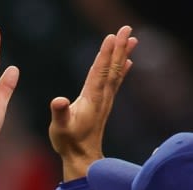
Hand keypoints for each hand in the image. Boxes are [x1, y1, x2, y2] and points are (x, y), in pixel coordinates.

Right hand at [49, 26, 137, 180]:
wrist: (82, 157)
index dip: (105, 54)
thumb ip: (60, 112)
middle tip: (127, 29)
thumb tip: (59, 101)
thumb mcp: (59, 127)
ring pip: (116, 72)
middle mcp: (102, 96)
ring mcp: (104, 100)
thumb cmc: (69, 142)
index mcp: (92, 98)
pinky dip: (122, 69)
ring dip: (123, 54)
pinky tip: (128, 61)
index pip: (99, 71)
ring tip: (132, 39)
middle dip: (119, 47)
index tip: (112, 36)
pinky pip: (115, 81)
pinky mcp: (103, 103)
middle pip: (112, 67)